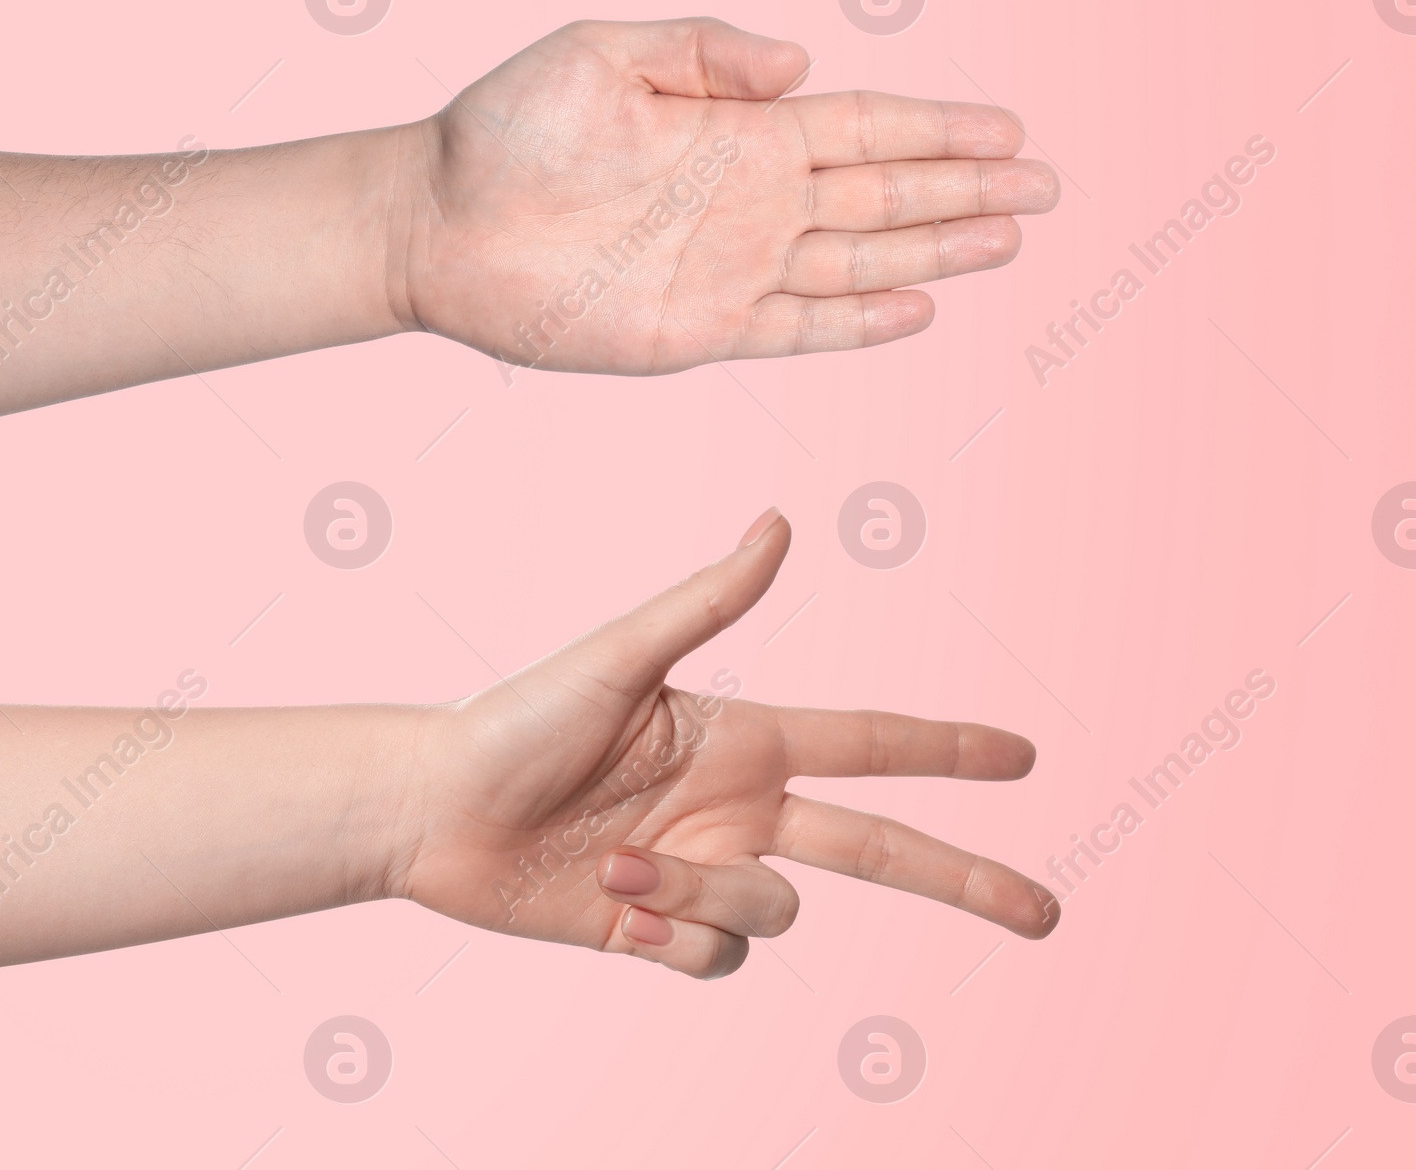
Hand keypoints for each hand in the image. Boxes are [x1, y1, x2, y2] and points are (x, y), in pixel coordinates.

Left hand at [392, 17, 1059, 371]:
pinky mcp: (701, 331)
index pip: (865, 124)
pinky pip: (802, 329)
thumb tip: (802, 61)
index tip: (1010, 126)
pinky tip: (921, 310)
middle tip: (1046, 184)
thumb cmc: (508, 128)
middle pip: (887, 193)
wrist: (436, 220)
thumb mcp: (602, 54)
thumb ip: (703, 49)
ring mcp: (733, 267)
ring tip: (1011, 238)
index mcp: (738, 127)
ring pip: (863, 263)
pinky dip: (863, 325)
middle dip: (967, 187)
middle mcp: (752, 197)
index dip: (940, 126)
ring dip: (939, 253)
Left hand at [399, 510, 1058, 978]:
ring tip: (618, 863)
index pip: (872, 745)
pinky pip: (717, 957)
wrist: (437, 811)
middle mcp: (739, 807)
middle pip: (881, 850)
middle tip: (1042, 911)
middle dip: (964, 879)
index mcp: (743, 739)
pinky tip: (614, 906)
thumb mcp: (619, 655)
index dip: (950, 750)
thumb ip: (709, 599)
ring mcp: (706, 870)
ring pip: (774, 913)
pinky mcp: (663, 927)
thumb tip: (782, 522)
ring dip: (702, 893)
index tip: (1023, 756)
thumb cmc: (518, 717)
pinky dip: (672, 935)